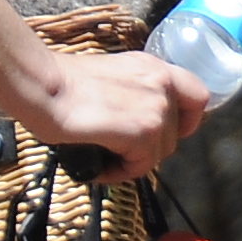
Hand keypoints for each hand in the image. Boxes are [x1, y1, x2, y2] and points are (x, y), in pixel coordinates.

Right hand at [6, 46, 208, 184]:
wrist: (43, 86)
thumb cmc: (61, 82)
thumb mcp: (112, 77)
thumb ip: (133, 93)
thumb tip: (133, 123)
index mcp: (154, 67)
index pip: (198, 96)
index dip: (186, 121)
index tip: (162, 132)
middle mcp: (161, 83)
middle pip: (175, 135)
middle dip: (148, 149)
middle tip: (119, 151)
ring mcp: (155, 108)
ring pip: (158, 154)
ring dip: (132, 162)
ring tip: (103, 157)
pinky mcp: (142, 131)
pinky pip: (140, 166)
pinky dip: (119, 173)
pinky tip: (99, 167)